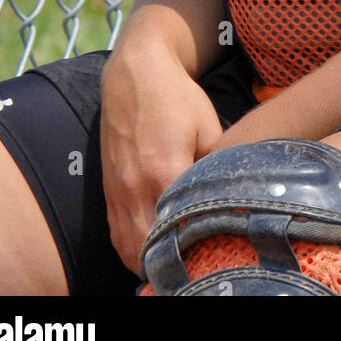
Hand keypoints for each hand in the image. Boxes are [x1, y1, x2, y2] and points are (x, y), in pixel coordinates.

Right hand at [100, 40, 222, 275]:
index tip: (212, 256)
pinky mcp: (108, 190)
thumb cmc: (177, 97)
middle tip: (195, 267)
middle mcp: (136, 188)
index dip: (196, 249)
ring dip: (148, 263)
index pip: (180, 229)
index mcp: (166, 172)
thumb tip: (232, 195)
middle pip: (150, 250)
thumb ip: (217, 166)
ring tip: (172, 266)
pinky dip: (131, 250)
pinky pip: (116, 235)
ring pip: (128, 249)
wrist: (134, 73)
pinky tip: (148, 253)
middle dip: (171, 264)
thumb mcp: (209, 127)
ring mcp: (118, 191)